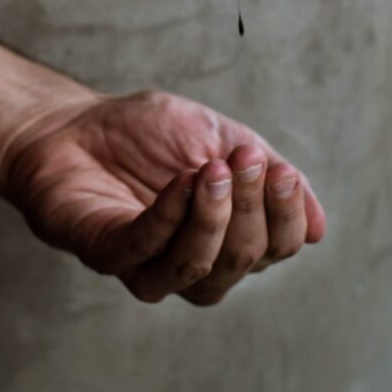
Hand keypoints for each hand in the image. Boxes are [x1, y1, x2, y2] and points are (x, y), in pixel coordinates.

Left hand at [3, 91, 325, 305]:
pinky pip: (144, 248)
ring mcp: (145, 262)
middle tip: (243, 160)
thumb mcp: (213, 136)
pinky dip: (169, 216)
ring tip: (214, 170)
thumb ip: (261, 172)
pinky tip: (181, 181)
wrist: (73, 122)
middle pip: (241, 260)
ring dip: (214, 218)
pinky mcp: (104, 251)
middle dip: (251, 209)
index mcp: (223, 234)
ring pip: (197, 268)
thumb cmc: (142, 132)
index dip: (286, 216)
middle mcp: (189, 259)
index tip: (281, 171)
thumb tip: (318, 228)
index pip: (274, 247)